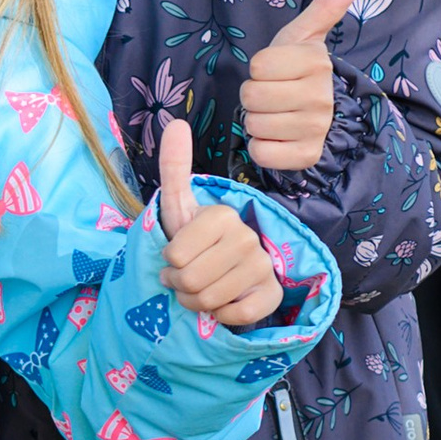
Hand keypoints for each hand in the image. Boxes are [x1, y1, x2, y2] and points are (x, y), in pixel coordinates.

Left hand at [156, 118, 285, 330]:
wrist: (226, 270)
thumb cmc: (197, 240)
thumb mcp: (180, 207)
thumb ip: (174, 168)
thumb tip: (175, 123)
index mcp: (222, 215)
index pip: (174, 255)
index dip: (167, 263)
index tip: (176, 256)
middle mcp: (247, 237)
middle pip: (190, 281)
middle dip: (179, 286)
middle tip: (184, 278)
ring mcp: (263, 266)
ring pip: (210, 301)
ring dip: (195, 303)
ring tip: (199, 291)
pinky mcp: (272, 295)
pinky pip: (235, 315)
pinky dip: (220, 316)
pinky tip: (223, 302)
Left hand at [239, 0, 362, 172]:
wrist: (318, 114)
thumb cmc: (297, 69)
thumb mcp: (304, 36)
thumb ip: (324, 7)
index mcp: (317, 63)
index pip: (258, 66)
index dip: (259, 69)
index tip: (275, 71)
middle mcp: (320, 97)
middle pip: (252, 96)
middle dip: (254, 96)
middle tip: (272, 94)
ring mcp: (316, 129)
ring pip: (254, 124)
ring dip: (257, 120)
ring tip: (276, 114)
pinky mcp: (306, 156)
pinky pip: (262, 152)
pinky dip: (262, 146)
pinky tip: (278, 137)